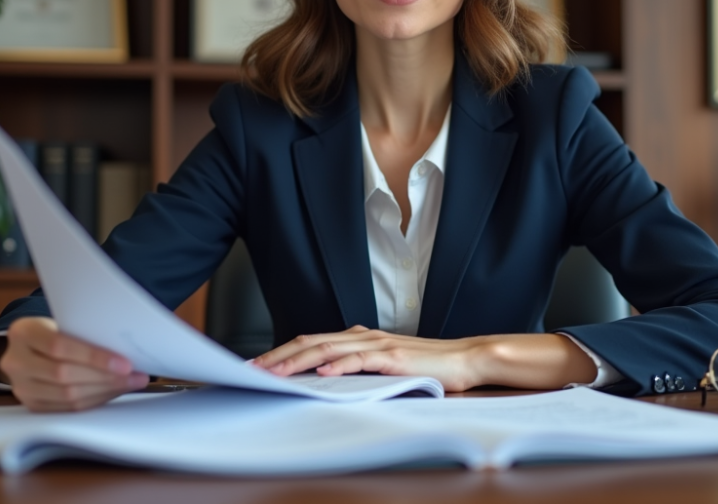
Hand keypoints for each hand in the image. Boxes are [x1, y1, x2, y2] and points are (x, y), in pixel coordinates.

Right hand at [0, 317, 149, 411]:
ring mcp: (20, 386)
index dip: (94, 356)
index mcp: (23, 332)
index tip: (125, 363)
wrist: (29, 347)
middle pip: (64, 374)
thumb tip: (125, 348)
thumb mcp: (63, 321)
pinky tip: (113, 391)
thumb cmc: (55, 329)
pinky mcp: (31, 404)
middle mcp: (15, 361)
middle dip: (105, 377)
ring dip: (104, 390)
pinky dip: (95, 400)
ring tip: (130, 383)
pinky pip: (67, 408)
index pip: (59, 346)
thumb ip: (84, 332)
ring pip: (67, 395)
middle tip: (135, 375)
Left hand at [251, 325, 484, 390]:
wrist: (464, 359)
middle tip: (252, 370)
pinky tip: (322, 374)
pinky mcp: (393, 357)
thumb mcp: (384, 366)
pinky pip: (361, 360)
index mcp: (358, 337)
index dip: (282, 353)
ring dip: (298, 361)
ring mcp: (378, 344)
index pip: (311, 342)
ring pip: (328, 350)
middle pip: (311, 342)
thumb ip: (357, 368)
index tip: (258, 366)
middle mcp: (363, 336)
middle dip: (279, 356)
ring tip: (275, 373)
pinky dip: (339, 366)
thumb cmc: (425, 366)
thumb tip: (324, 381)